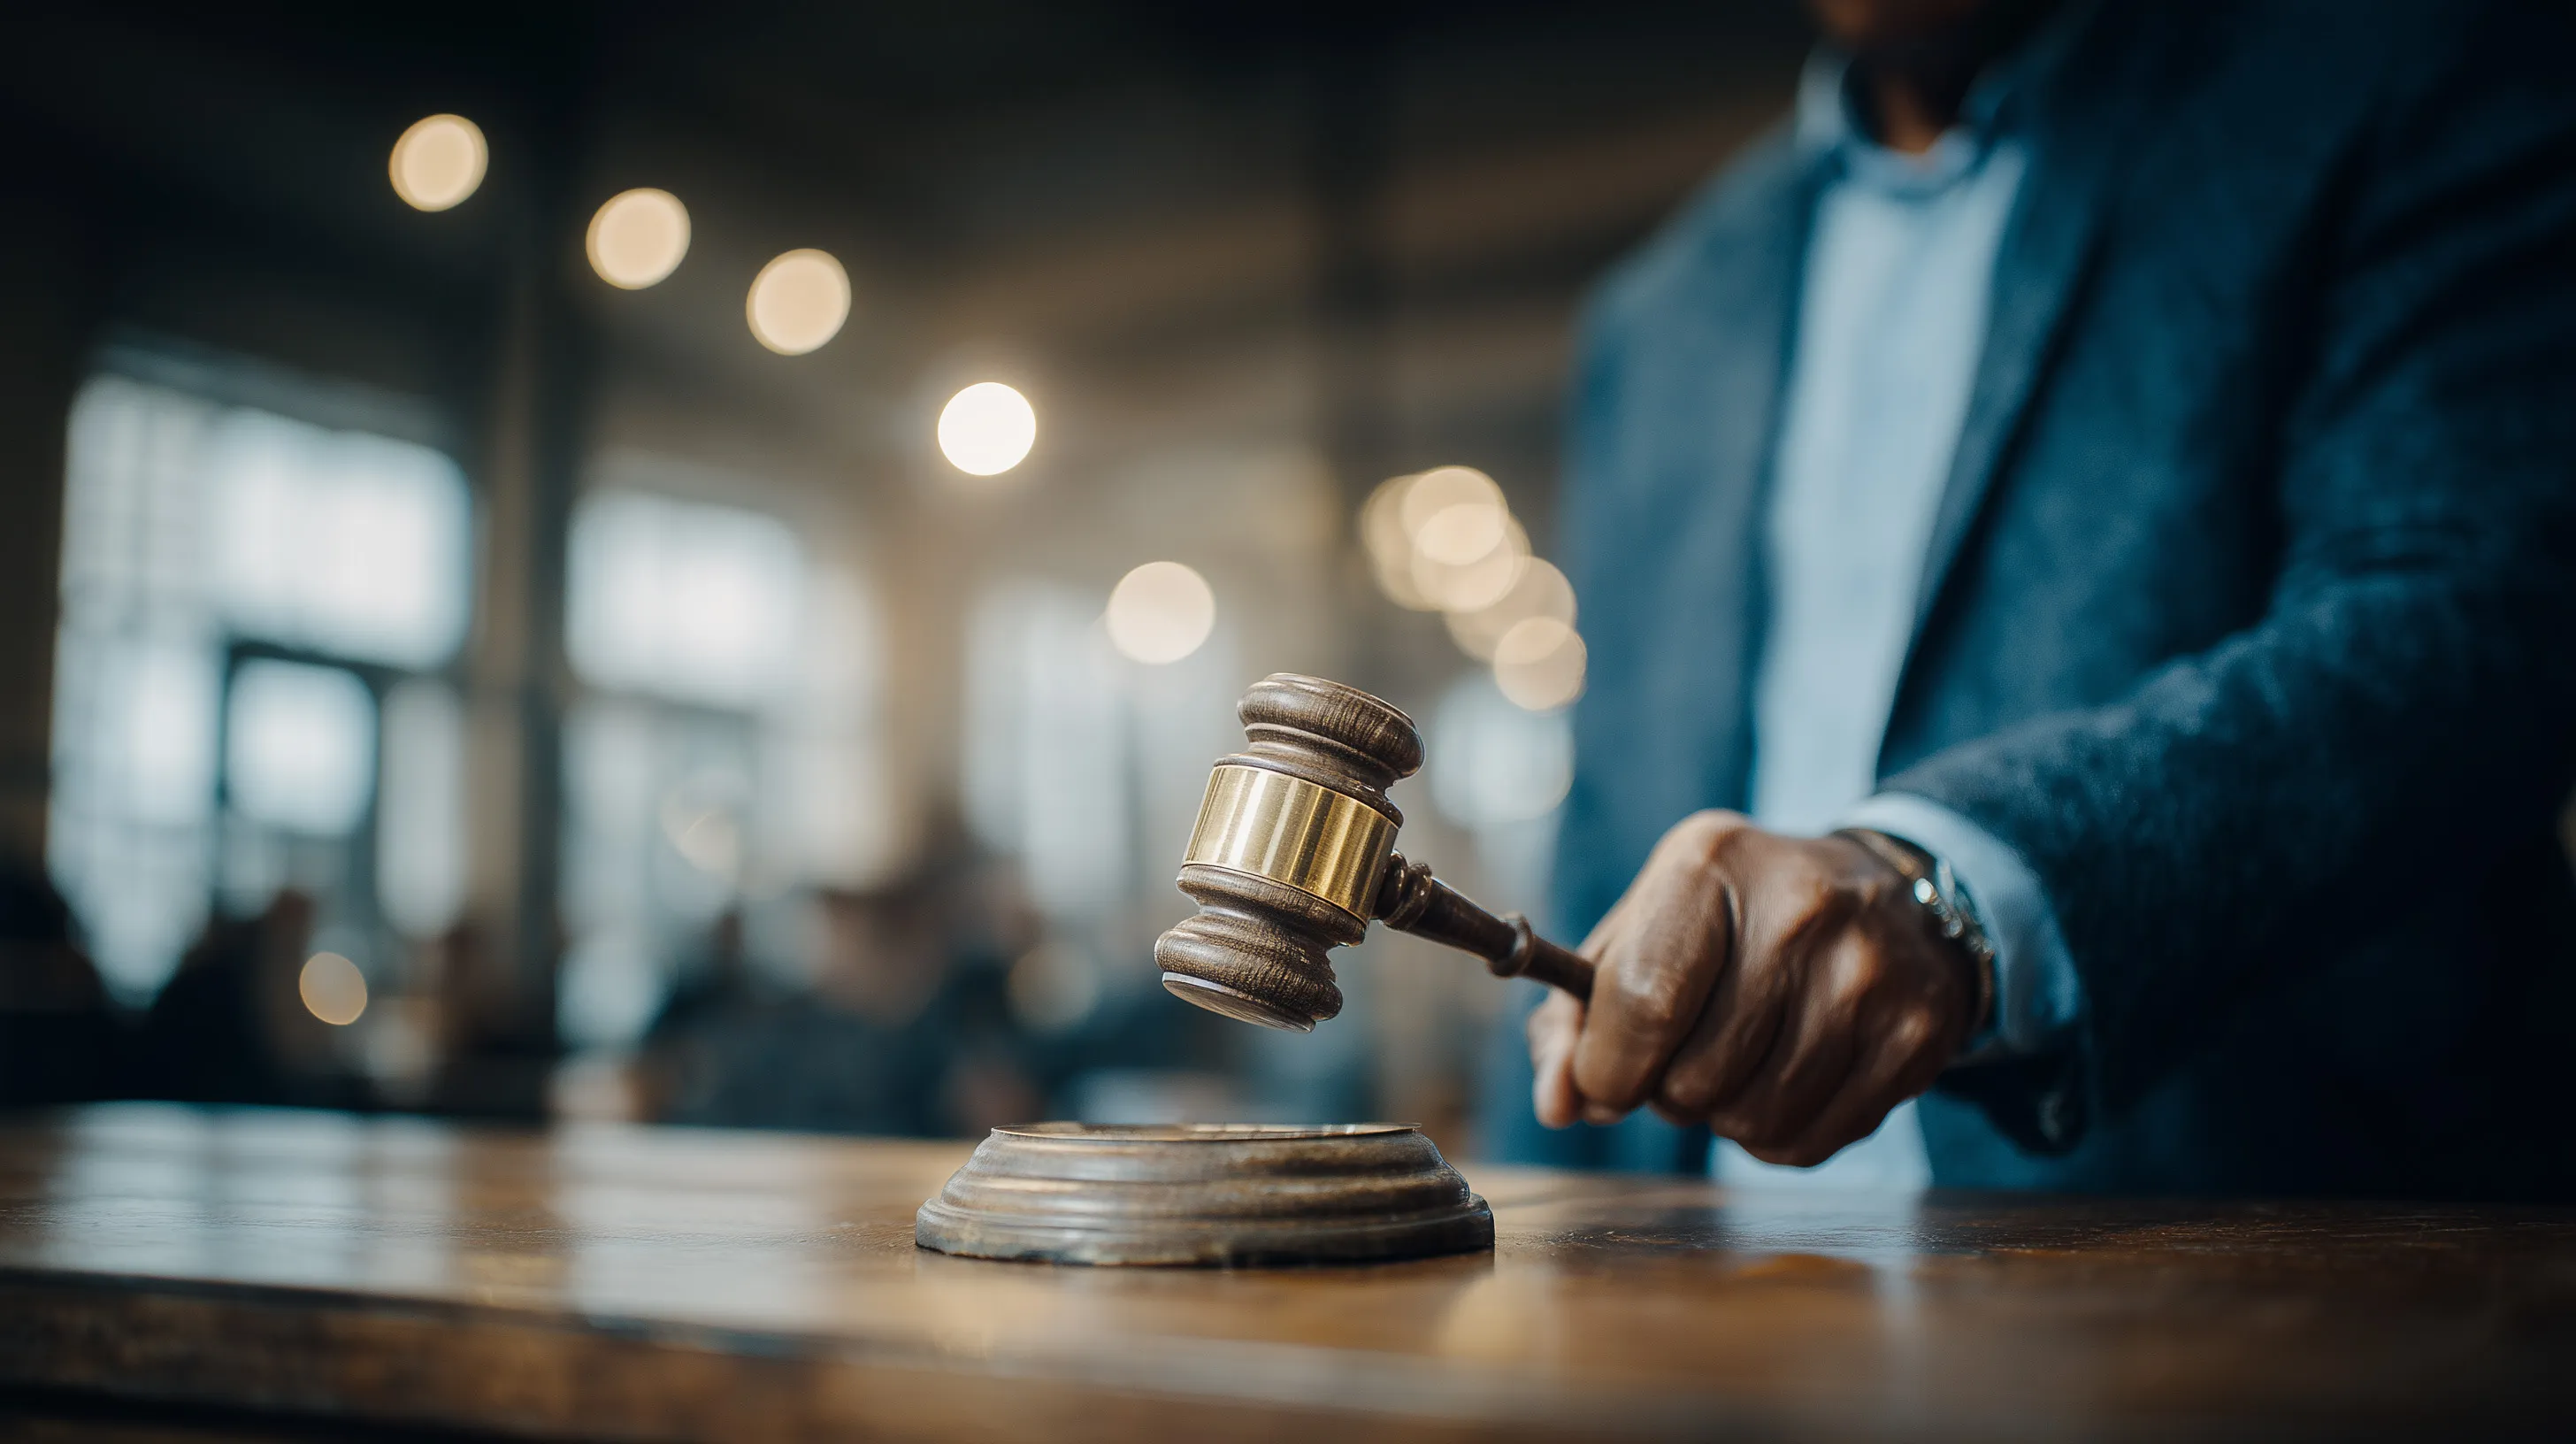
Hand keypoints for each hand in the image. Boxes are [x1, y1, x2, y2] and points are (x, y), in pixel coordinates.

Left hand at [1527, 811, 1979, 1166]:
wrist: (1888, 893)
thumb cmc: (1736, 920)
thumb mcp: (1645, 931)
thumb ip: (1575, 1017)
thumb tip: (1557, 1105)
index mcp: (1710, 865)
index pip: (1642, 1004)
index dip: (1607, 1069)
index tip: (1605, 1079)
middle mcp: (1800, 911)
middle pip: (1694, 1078)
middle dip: (1668, 1091)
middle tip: (1687, 1053)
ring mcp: (1869, 974)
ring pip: (1752, 1119)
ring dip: (1723, 1115)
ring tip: (1738, 1062)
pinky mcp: (1916, 1035)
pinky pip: (1809, 1142)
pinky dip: (1777, 1135)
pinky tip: (1786, 1080)